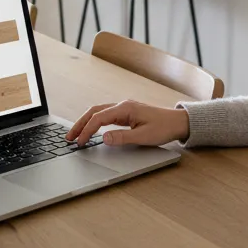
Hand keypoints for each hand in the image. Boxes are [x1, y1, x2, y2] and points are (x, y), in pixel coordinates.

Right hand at [66, 100, 189, 146]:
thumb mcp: (144, 136)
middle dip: (80, 124)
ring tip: (76, 134)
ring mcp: (124, 108)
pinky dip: (94, 122)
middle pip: (94, 112)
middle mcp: (122, 105)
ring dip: (85, 122)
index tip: (79, 142)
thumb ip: (122, 137)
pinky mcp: (126, 113)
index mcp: (125, 108)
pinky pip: (105, 115)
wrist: (178, 122)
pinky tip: (90, 130)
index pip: (98, 118)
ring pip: (98, 112)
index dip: (87, 130)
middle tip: (69, 137)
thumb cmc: (164, 128)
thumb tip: (103, 138)